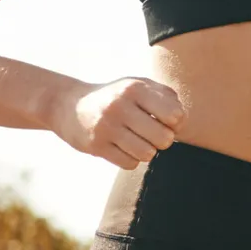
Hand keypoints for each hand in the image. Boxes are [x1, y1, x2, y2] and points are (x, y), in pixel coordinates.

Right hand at [53, 77, 183, 169]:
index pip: (175, 115)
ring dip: (146, 151)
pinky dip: (131, 159)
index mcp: (135, 88)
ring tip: (137, 141)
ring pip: (147, 154)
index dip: (176, 123)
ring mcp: (106, 126)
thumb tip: (181, 120)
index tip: (165, 121)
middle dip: (163, 141)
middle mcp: (120, 105)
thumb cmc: (115, 97)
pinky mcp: (96, 146)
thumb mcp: (138, 85)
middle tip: (153, 135)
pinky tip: (122, 148)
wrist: (69, 105)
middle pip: (163, 138)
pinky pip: (129, 164)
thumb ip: (166, 96)